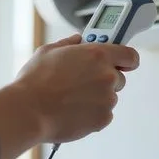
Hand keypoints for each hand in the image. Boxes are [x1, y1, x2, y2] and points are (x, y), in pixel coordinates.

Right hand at [14, 34, 139, 142]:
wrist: (28, 111)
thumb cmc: (35, 81)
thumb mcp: (49, 51)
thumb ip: (69, 43)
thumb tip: (77, 40)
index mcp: (97, 54)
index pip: (130, 55)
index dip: (127, 60)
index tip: (123, 63)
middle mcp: (107, 75)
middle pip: (119, 78)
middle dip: (104, 80)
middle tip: (82, 84)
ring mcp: (107, 98)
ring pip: (110, 97)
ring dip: (97, 98)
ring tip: (71, 99)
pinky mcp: (103, 118)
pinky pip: (104, 115)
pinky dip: (92, 114)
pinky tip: (73, 111)